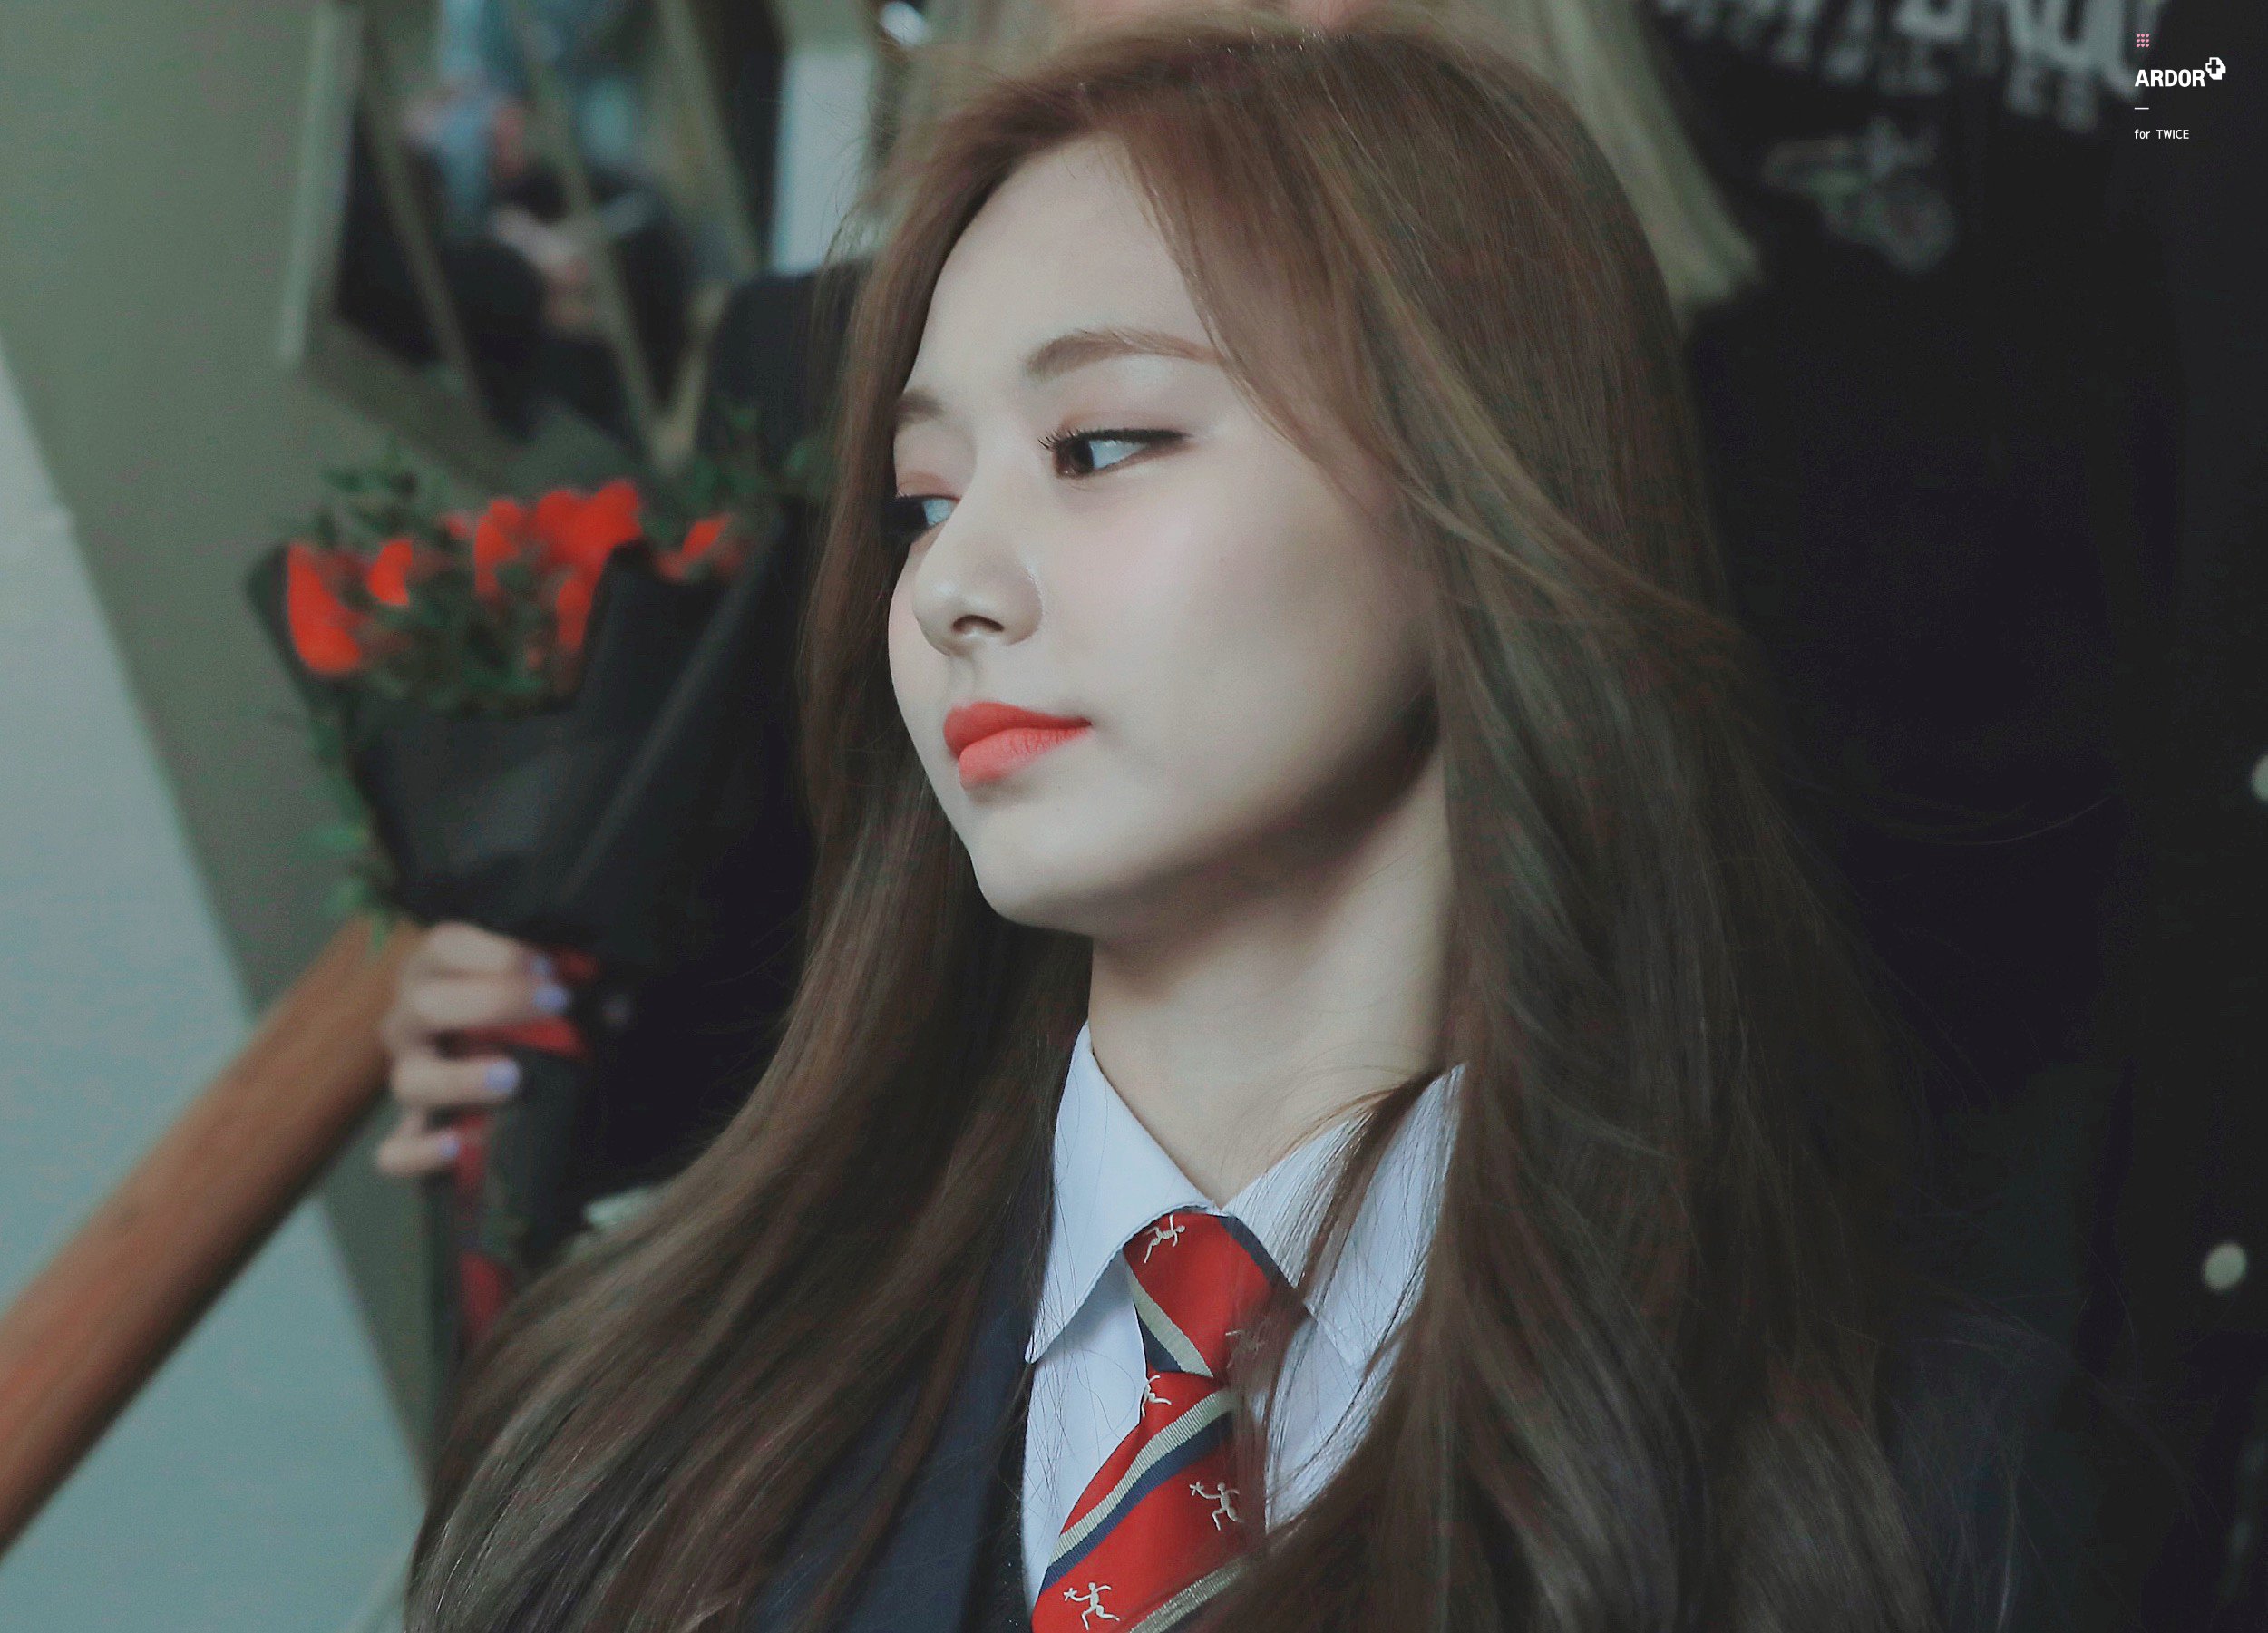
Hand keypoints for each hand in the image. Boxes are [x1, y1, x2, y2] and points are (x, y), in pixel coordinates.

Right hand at [373, 922, 571, 1178]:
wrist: (502, 1074)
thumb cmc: (523, 1017)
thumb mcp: (548, 995)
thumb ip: (577, 993)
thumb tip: (616, 1007)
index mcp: (438, 973)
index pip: (445, 945)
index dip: (496, 953)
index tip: (551, 967)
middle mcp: (411, 1022)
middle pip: (426, 1004)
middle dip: (493, 1001)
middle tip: (555, 1005)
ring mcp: (407, 1077)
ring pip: (409, 1079)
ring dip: (459, 1078)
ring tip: (512, 1077)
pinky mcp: (408, 1133)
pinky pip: (394, 1151)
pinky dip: (418, 1151)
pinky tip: (456, 1146)